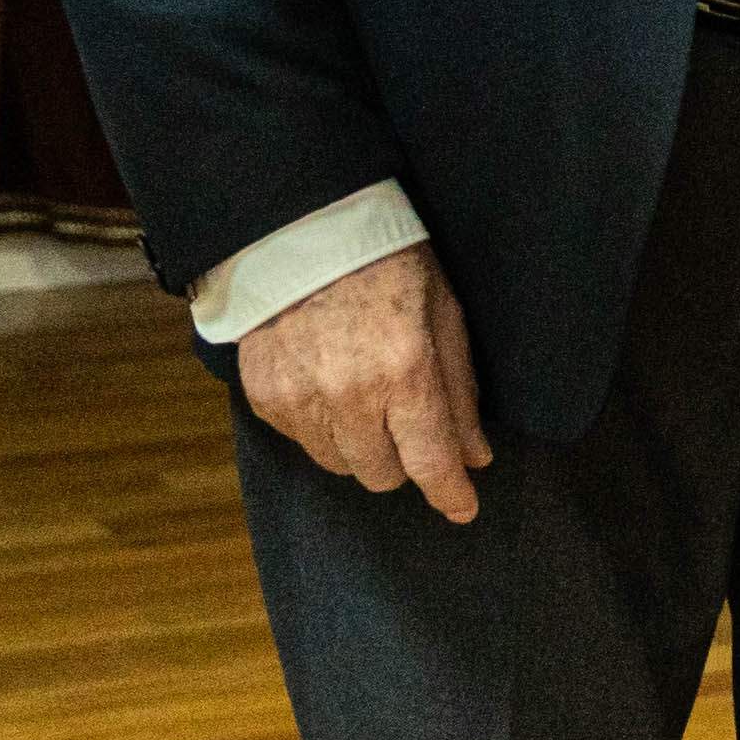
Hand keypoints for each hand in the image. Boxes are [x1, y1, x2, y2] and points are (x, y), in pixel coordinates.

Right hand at [237, 243, 494, 523]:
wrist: (303, 231)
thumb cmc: (388, 266)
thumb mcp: (444, 315)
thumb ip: (459, 392)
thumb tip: (475, 456)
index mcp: (405, 372)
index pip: (430, 461)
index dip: (451, 494)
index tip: (463, 508)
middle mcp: (350, 396)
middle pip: (383, 475)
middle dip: (402, 458)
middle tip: (405, 422)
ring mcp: (301, 399)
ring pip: (340, 465)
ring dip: (360, 447)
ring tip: (364, 399)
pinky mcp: (265, 397)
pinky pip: (302, 441)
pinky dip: (321, 427)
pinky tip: (327, 386)